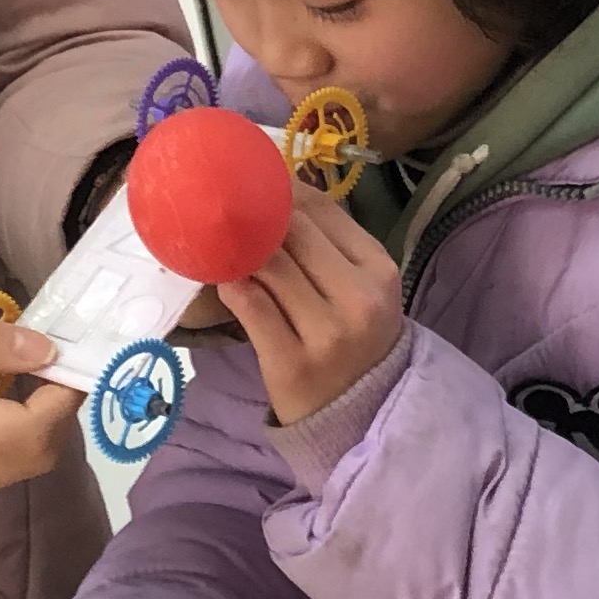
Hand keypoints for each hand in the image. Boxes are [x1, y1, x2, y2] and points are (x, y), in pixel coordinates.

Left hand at [213, 184, 405, 426]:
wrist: (362, 414)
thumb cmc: (356, 340)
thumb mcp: (362, 289)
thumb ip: (329, 244)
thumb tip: (280, 187)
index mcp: (379, 270)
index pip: (324, 211)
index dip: (282, 191)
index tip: (253, 184)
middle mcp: (358, 299)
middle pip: (294, 234)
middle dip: (256, 220)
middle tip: (226, 211)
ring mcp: (326, 334)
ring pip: (269, 267)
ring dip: (237, 251)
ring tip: (219, 244)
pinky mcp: (291, 363)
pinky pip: (251, 308)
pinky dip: (232, 287)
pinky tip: (222, 280)